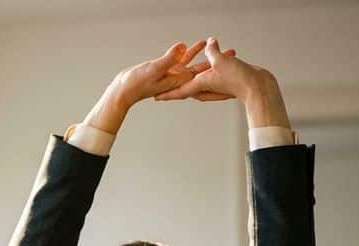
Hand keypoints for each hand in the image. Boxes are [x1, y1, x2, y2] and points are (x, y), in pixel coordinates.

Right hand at [83, 40, 232, 133]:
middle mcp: (179, 79)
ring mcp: (174, 74)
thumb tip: (183, 48)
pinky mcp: (167, 68)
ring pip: (198, 65)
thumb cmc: (135, 83)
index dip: (219, 76)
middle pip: (205, 73)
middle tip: (235, 56)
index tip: (233, 72)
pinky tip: (201, 44)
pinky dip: (194, 52)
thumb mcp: (153, 69)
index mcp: (179, 82)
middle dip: (221, 66)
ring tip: (225, 49)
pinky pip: (184, 59)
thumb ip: (169, 59)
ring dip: (211, 58)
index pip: (203, 79)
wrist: (123, 89)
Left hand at [154, 37, 290, 128]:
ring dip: (195, 70)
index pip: (179, 91)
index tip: (155, 98)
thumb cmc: (238, 78)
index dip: (166, 94)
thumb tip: (210, 42)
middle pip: (186, 85)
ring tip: (185, 68)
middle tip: (163, 87)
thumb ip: (213, 51)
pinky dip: (210, 64)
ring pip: (200, 76)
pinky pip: (212, 71)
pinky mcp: (223, 79)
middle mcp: (206, 86)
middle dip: (175, 85)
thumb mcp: (221, 60)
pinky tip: (213, 55)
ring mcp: (215, 84)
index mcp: (200, 85)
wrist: (257, 86)